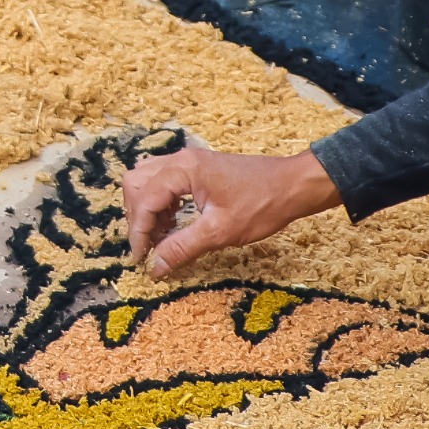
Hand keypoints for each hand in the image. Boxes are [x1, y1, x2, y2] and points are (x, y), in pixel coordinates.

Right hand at [121, 147, 341, 278]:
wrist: (293, 185)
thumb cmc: (262, 205)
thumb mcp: (220, 232)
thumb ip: (182, 248)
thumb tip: (155, 268)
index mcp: (183, 170)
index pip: (144, 200)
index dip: (138, 232)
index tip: (141, 259)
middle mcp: (180, 159)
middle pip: (136, 183)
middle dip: (137, 218)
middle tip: (148, 246)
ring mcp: (188, 161)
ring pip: (146, 179)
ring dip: (146, 208)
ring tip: (161, 236)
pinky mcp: (196, 167)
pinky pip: (162, 179)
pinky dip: (159, 201)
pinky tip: (173, 222)